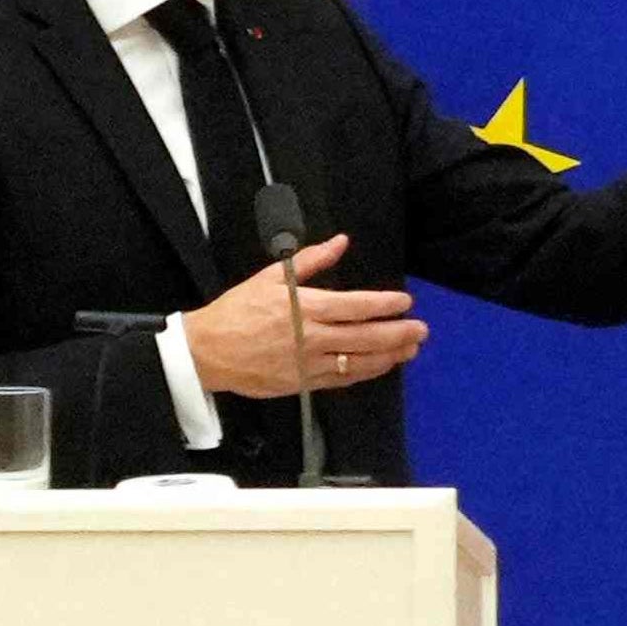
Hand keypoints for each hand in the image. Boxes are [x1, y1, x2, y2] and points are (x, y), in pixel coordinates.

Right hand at [183, 234, 425, 404]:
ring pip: (360, 362)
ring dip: (390, 355)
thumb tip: (340, 241)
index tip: (406, 302)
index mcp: (305, 307)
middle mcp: (312, 337)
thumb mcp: (270, 278)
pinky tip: (380, 365)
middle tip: (421, 329)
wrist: (205, 351)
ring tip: (410, 349)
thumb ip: (309, 261)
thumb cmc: (237, 311)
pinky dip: (365, 372)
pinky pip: (342, 379)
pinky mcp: (302, 383)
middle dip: (399, 333)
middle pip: (367, 337)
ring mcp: (308, 363)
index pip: (358, 306)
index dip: (387, 305)